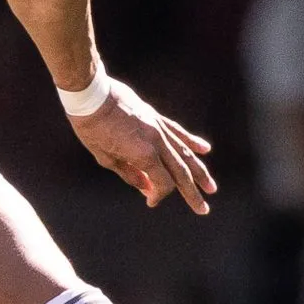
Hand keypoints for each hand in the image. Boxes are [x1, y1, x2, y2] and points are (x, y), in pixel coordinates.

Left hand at [69, 80, 215, 214]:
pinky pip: (177, 131)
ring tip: (211, 187)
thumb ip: (128, 174)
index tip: (150, 202)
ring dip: (200, 172)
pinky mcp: (155, 118)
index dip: (158, 194)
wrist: (92, 94)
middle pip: (180, 172)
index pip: (162, 182)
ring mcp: (158, 128)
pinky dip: (192, 141)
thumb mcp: (105, 157)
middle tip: (203, 210)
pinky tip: (205, 150)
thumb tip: (146, 188)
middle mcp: (157, 142)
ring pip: (185, 153)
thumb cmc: (92, 128)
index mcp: (143, 154)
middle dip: (192, 193)